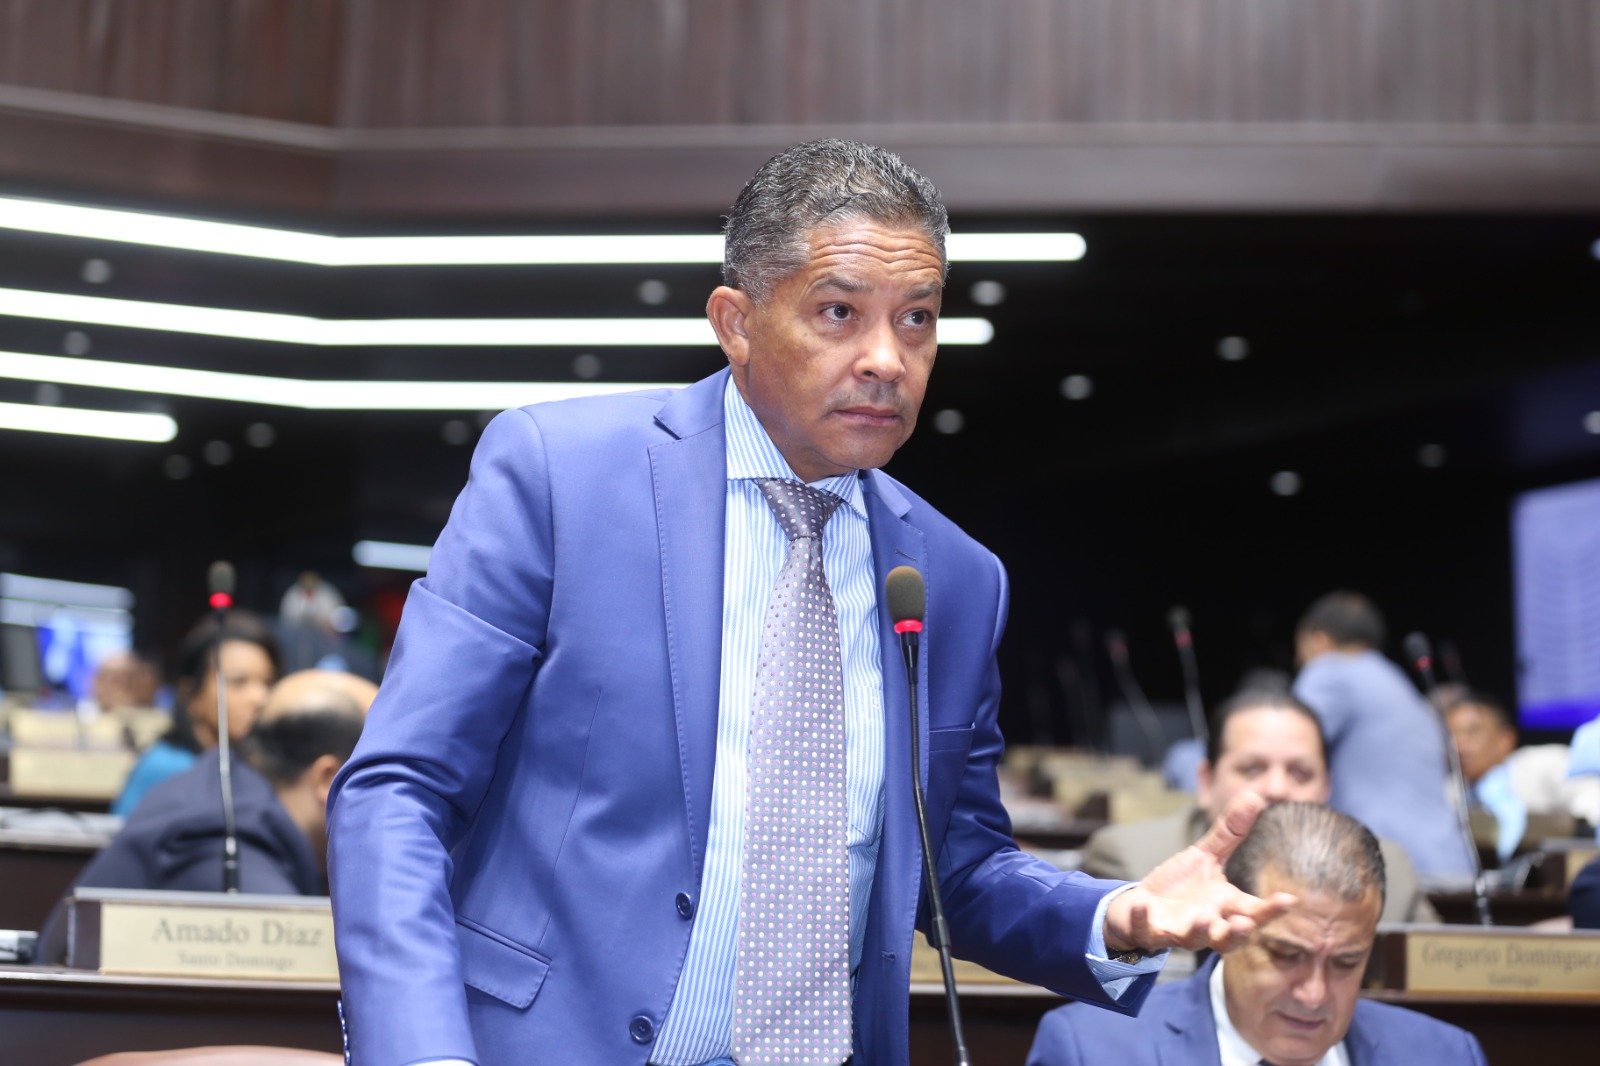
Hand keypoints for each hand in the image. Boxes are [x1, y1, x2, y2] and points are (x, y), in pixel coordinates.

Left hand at [1102, 790, 1295, 954]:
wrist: (1140, 906)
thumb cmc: (1181, 885)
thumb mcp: (1205, 856)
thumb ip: (1230, 833)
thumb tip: (1255, 795)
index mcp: (1225, 906)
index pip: (1255, 912)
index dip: (1272, 909)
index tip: (1289, 899)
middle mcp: (1207, 925)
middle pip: (1230, 938)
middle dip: (1239, 933)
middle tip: (1245, 923)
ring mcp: (1178, 931)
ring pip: (1193, 940)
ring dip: (1200, 932)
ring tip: (1204, 918)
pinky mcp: (1148, 932)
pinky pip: (1144, 930)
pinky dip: (1142, 920)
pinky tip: (1141, 904)